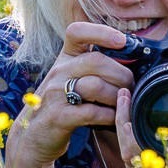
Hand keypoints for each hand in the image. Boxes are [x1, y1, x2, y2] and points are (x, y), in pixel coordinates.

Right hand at [6, 22, 133, 167]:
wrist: (34, 136)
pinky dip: (109, 116)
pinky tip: (112, 119)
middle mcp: (58, 71)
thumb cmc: (62, 104)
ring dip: (117, 96)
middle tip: (131, 87)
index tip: (122, 41)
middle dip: (122, 74)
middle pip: (96, 61)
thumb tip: (132, 60)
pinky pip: (91, 112)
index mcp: (65, 58)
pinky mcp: (58, 117)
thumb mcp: (72, 78)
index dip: (101, 32)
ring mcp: (55, 94)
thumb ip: (94, 66)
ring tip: (123, 104)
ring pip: (96, 86)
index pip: (77, 32)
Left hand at [113, 90, 167, 167]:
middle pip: (130, 153)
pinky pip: (128, 163)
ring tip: (123, 102)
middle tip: (124, 96)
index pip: (147, 155)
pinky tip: (125, 120)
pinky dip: (124, 141)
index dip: (133, 133)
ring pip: (126, 158)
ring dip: (121, 130)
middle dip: (122, 122)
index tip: (132, 107)